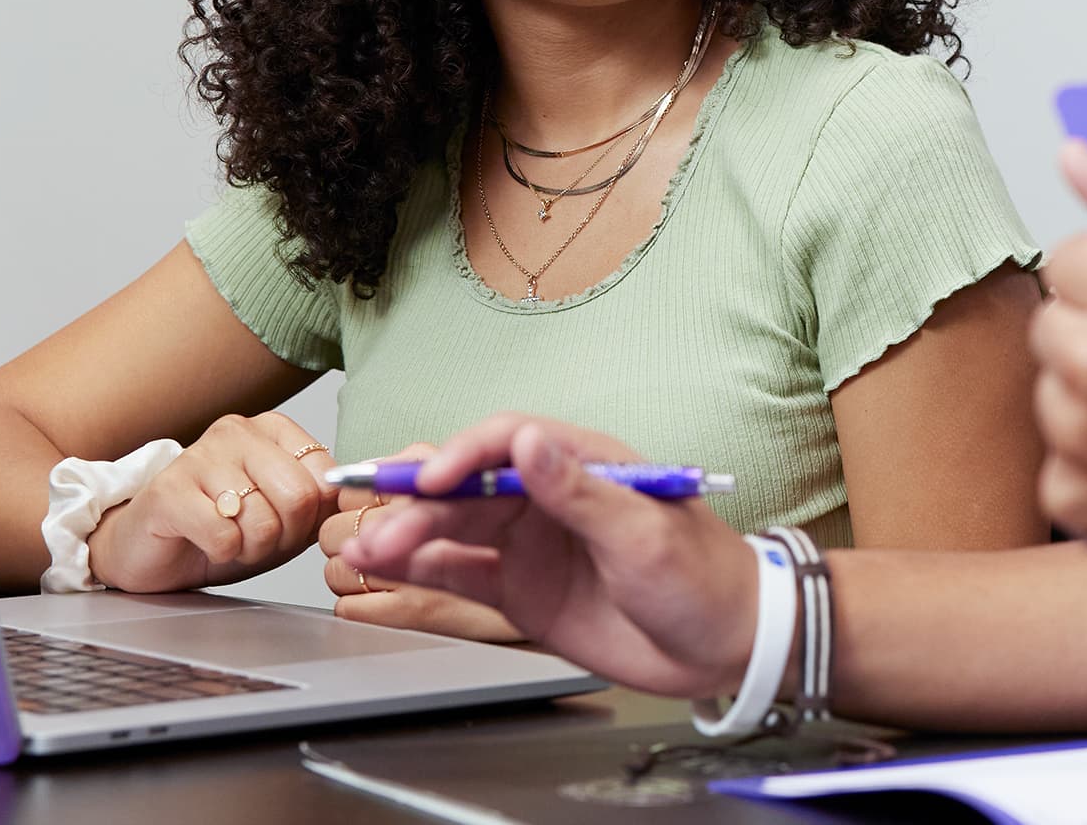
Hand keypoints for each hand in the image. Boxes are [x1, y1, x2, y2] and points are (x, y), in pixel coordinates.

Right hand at [86, 411, 333, 592]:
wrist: (151, 549)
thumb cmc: (222, 528)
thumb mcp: (284, 515)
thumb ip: (320, 502)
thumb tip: (350, 499)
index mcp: (272, 430)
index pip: (326, 476)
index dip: (313, 517)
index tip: (291, 525)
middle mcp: (237, 431)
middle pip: (298, 496)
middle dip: (285, 536)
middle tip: (259, 540)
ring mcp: (200, 456)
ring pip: (262, 519)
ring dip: (252, 548)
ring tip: (231, 539)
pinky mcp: (168, 490)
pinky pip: (223, 535)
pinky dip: (221, 553)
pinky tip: (205, 543)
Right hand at [342, 414, 763, 697]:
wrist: (725, 645)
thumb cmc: (702, 577)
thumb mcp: (644, 533)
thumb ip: (581, 492)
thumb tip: (528, 444)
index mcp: (584, 463)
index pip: (509, 441)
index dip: (463, 455)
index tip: (432, 481)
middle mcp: (549, 496)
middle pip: (468, 486)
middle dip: (417, 503)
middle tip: (374, 529)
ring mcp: (532, 542)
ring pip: (454, 528)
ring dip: (406, 534)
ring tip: (361, 550)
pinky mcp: (523, 590)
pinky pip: (462, 572)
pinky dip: (422, 569)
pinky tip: (385, 569)